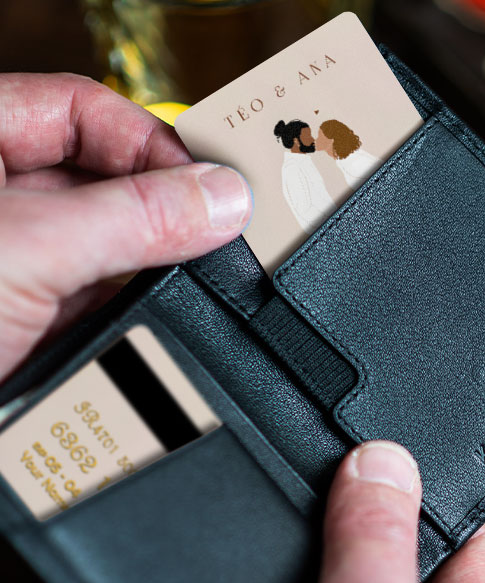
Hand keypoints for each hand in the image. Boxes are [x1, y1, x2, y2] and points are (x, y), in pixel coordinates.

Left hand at [0, 73, 251, 381]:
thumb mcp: (26, 250)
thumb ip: (132, 219)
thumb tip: (219, 201)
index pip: (80, 112)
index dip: (148, 141)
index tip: (206, 184)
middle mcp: (0, 203)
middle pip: (105, 181)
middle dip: (162, 207)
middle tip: (216, 229)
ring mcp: (19, 265)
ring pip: (111, 247)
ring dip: (154, 265)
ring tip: (194, 276)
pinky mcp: (35, 323)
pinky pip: (105, 304)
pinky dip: (138, 312)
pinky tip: (158, 317)